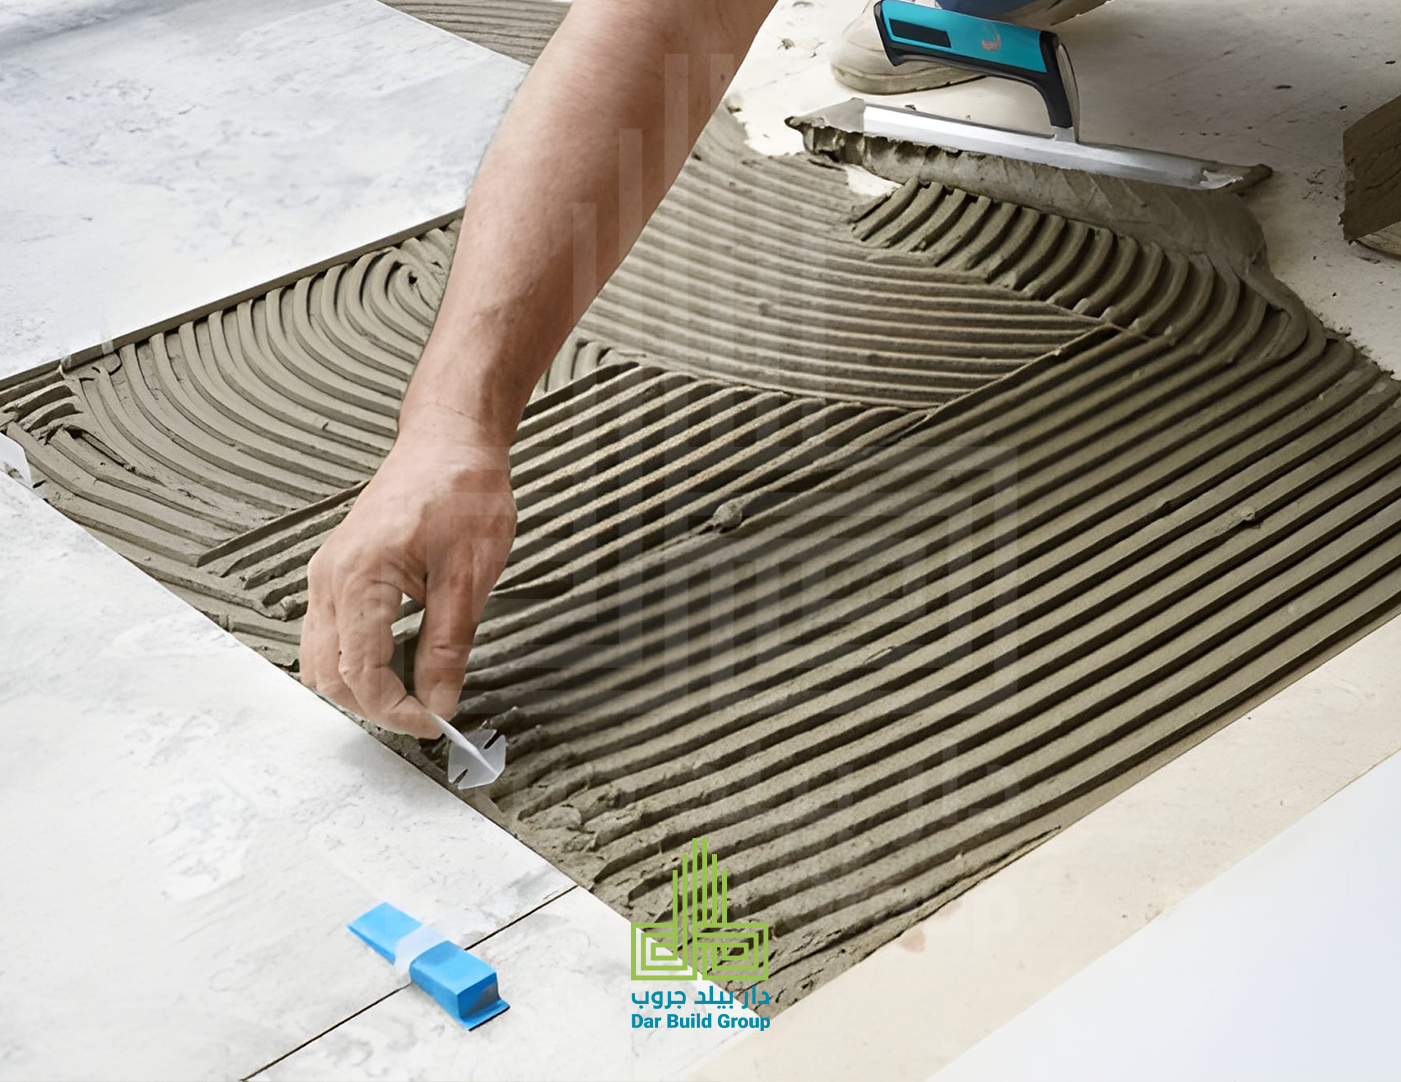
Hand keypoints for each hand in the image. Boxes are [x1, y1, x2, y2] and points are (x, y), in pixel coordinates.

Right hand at [299, 408, 516, 737]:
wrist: (450, 441)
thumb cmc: (461, 490)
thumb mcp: (469, 576)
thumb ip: (448, 647)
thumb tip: (439, 702)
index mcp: (358, 578)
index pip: (359, 674)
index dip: (396, 711)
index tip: (435, 724)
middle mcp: (330, 578)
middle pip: (327, 676)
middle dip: (374, 706)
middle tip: (427, 714)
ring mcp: (328, 574)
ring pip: (320, 659)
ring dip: (359, 687)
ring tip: (413, 694)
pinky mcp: (338, 571)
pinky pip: (329, 633)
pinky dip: (355, 661)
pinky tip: (396, 663)